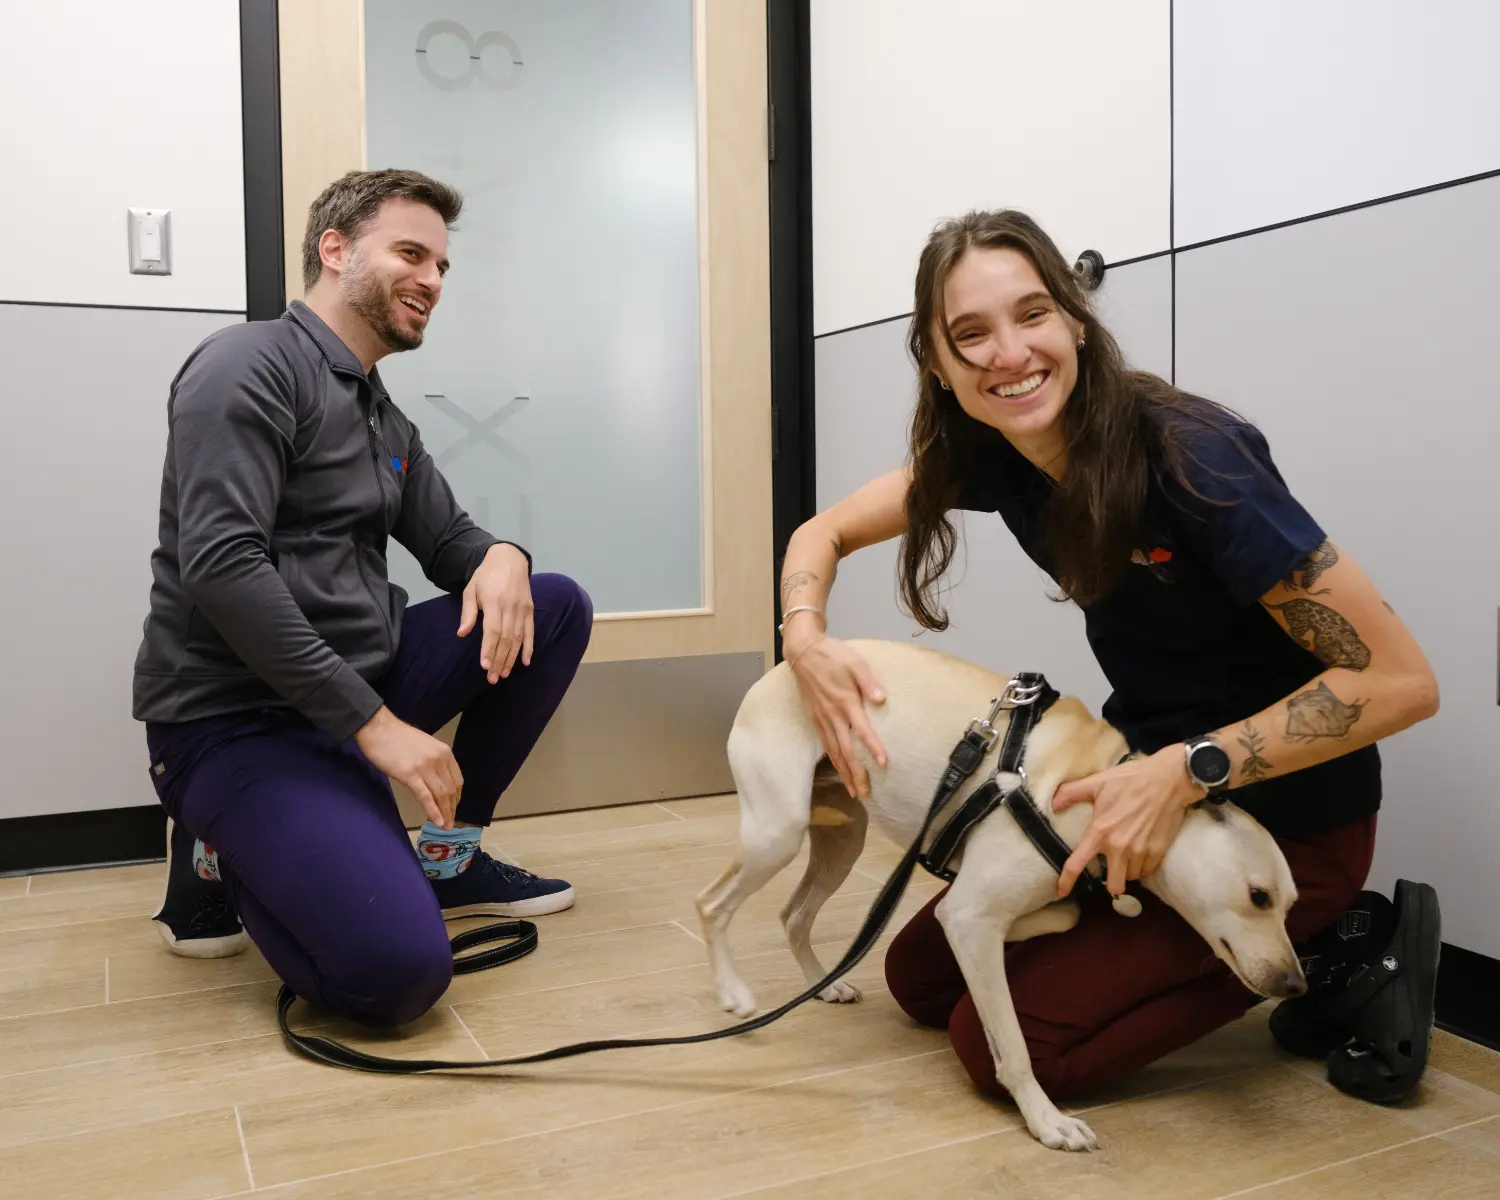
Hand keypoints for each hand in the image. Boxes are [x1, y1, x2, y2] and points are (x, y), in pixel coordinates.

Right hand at [355, 707, 462, 828]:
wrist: (379, 728)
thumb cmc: (398, 737)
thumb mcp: (425, 746)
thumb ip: (434, 762)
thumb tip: (436, 781)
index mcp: (445, 752)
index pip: (457, 780)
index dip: (457, 797)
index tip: (453, 808)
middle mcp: (439, 760)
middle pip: (450, 790)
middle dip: (451, 809)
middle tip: (451, 823)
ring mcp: (425, 768)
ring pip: (441, 795)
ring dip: (445, 813)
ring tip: (445, 826)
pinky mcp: (410, 775)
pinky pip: (426, 797)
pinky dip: (433, 811)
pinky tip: (437, 822)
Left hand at [459, 543, 533, 682]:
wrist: (509, 559)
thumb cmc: (486, 576)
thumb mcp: (471, 590)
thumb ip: (468, 612)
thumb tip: (462, 633)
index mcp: (494, 601)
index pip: (492, 631)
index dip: (489, 649)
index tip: (485, 666)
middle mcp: (510, 607)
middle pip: (506, 639)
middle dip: (499, 660)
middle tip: (493, 678)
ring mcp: (522, 609)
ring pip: (518, 638)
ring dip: (511, 658)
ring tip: (504, 674)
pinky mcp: (530, 610)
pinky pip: (531, 632)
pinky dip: (529, 648)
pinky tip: (525, 662)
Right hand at [785, 631, 887, 797]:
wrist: (803, 652)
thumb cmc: (833, 655)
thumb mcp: (855, 663)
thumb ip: (869, 682)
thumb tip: (882, 700)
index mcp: (845, 701)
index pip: (861, 730)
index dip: (873, 747)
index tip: (883, 764)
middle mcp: (833, 715)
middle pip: (846, 750)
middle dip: (855, 774)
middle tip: (863, 794)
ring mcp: (822, 719)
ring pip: (834, 752)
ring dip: (844, 773)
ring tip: (853, 791)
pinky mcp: (815, 719)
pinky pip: (826, 745)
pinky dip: (833, 761)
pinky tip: (839, 769)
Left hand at [1052, 745, 1200, 897]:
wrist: (1168, 780)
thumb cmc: (1130, 779)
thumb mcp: (1097, 782)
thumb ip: (1072, 793)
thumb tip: (1052, 803)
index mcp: (1099, 832)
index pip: (1077, 864)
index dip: (1066, 881)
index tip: (1061, 892)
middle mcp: (1119, 847)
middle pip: (1114, 886)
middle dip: (1111, 882)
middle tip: (1111, 869)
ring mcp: (1140, 852)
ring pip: (1131, 877)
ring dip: (1127, 871)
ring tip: (1127, 854)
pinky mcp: (1158, 851)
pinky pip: (1147, 871)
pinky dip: (1143, 866)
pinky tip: (1141, 852)